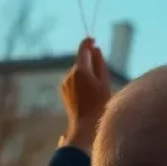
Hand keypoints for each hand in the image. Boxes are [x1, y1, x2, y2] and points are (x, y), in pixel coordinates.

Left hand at [60, 38, 110, 152]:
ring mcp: (64, 83)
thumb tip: (95, 49)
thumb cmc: (99, 103)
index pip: (83, 49)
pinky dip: (80, 81)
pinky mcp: (63, 90)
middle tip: (102, 75)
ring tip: (95, 88)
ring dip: (85, 73)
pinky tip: (87, 93)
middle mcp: (69, 74)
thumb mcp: (104, 81)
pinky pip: (73, 79)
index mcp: (80, 69)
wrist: (84, 125)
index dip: (88, 42)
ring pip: (77, 71)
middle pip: (81, 61)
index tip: (93, 40)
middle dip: (90, 62)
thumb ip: (99, 62)